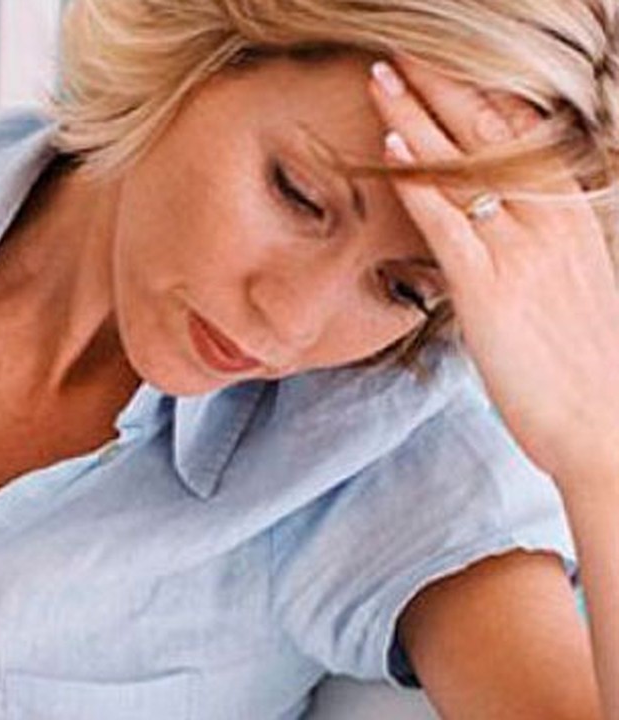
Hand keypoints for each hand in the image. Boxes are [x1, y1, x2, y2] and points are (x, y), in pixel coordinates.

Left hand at [367, 56, 618, 484]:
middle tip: (400, 52)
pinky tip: (391, 148)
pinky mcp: (489, 287)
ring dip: (414, 116)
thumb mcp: (568, 285)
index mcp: (570, 217)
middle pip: (487, 135)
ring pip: (461, 166)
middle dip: (440, 87)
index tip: (445, 64)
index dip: (480, 94)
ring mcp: (520, 251)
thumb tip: (503, 223)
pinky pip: (449, 221)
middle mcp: (549, 221)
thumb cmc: (580, 364)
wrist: (600, 423)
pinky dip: (419, 181)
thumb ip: (537, 245)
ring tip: (379, 78)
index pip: (523, 135)